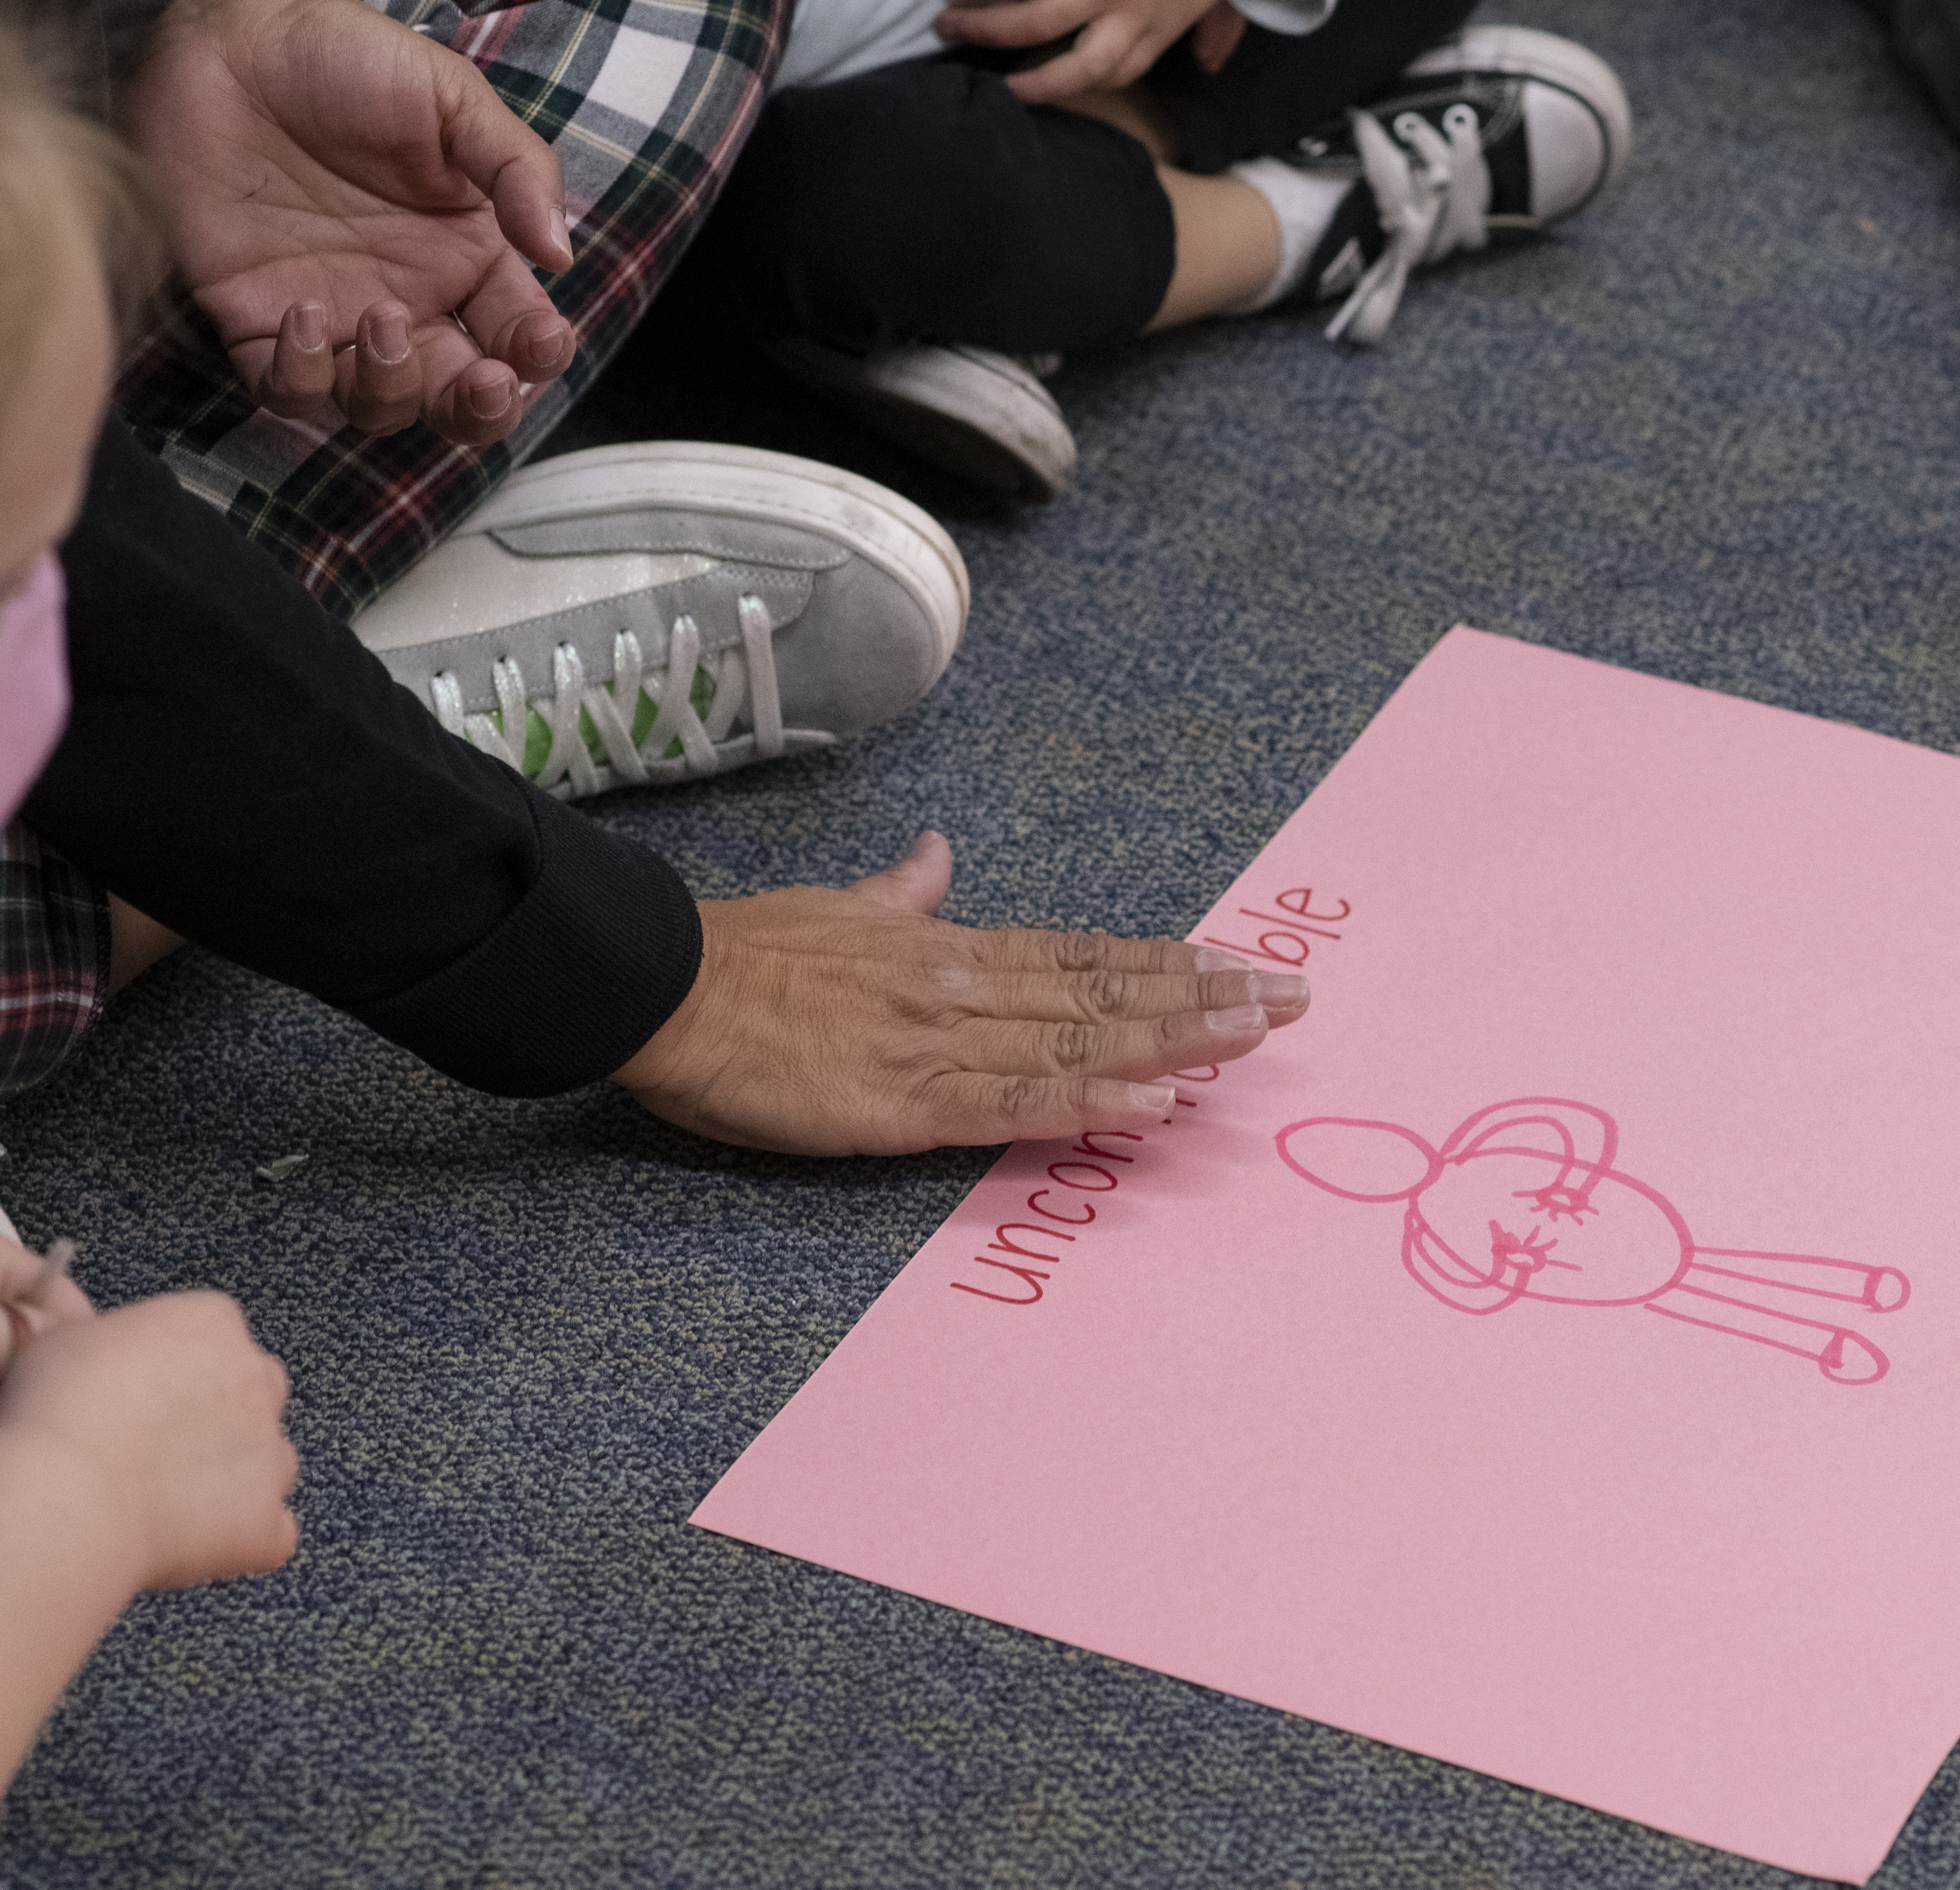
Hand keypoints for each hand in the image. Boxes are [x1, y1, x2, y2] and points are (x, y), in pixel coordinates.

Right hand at [0, 1292, 299, 1590]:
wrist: (64, 1494)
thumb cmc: (54, 1410)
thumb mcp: (65, 1341)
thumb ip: (110, 1341)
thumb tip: (106, 1360)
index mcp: (213, 1323)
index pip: (215, 1334)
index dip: (176, 1369)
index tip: (138, 1395)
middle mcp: (256, 1378)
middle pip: (256, 1390)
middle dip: (220, 1416)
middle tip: (158, 1448)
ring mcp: (271, 1452)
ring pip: (271, 1460)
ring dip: (234, 1477)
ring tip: (167, 1501)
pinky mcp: (267, 1521)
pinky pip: (271, 1530)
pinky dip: (240, 1538)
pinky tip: (187, 1544)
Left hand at [122, 0, 576, 448]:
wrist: (229, 38)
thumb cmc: (348, 58)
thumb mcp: (452, 98)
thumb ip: (516, 169)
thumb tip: (559, 254)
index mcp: (465, 256)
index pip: (517, 335)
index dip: (536, 355)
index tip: (538, 340)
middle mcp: (406, 300)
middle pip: (457, 397)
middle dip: (480, 409)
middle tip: (479, 379)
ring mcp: (333, 317)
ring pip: (379, 407)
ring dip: (393, 389)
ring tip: (382, 324)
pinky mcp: (255, 323)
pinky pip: (287, 389)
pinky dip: (302, 376)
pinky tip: (302, 315)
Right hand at [609, 831, 1311, 1154]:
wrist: (666, 986)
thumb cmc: (745, 953)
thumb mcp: (836, 907)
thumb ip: (901, 893)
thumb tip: (937, 856)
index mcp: (948, 949)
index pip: (1081, 955)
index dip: (1164, 962)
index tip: (1239, 961)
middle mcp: (961, 988)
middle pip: (1103, 994)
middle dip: (1203, 999)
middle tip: (1293, 999)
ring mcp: (937, 1044)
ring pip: (1077, 1043)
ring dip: (1171, 1043)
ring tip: (1253, 1041)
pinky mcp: (901, 1104)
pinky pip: (1011, 1104)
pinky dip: (1089, 1103)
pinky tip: (1151, 1104)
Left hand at [933, 0, 1286, 106]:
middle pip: (1038, 22)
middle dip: (985, 30)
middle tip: (948, 27)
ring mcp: (1140, 15)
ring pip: (1082, 67)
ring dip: (1038, 83)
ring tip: (1005, 84)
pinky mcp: (1162, 33)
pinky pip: (1123, 71)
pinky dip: (1089, 84)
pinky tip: (1062, 83)